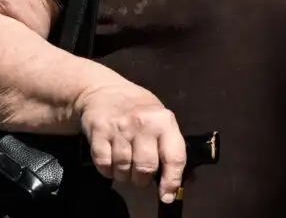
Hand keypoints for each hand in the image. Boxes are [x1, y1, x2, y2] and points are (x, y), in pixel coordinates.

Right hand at [75, 80, 186, 202]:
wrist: (103, 89)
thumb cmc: (138, 107)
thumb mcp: (160, 119)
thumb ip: (171, 147)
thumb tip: (186, 180)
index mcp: (164, 121)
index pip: (174, 157)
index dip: (172, 180)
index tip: (166, 195)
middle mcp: (143, 123)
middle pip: (146, 168)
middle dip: (142, 179)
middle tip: (140, 174)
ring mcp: (120, 128)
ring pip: (123, 169)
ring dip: (124, 175)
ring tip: (125, 166)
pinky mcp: (99, 132)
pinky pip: (104, 164)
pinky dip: (108, 170)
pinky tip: (111, 162)